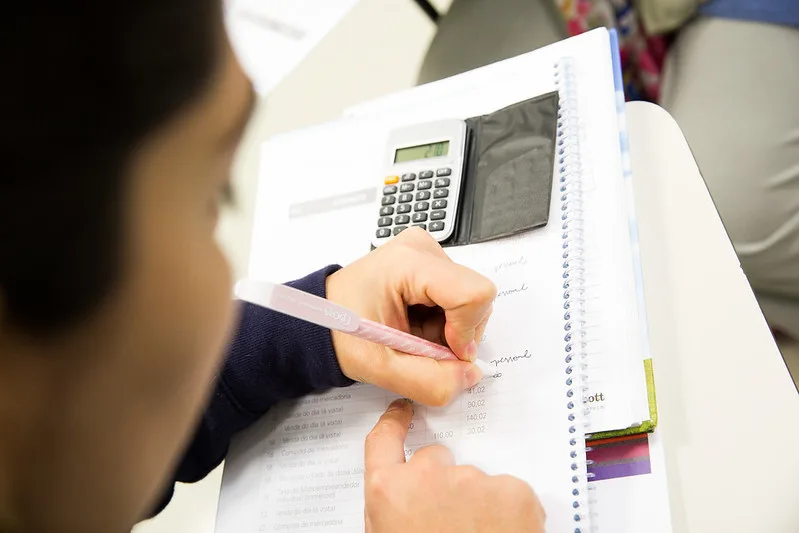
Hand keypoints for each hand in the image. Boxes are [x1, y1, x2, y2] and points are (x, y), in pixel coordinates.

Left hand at [326, 228, 495, 405]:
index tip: (446, 352)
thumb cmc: (340, 332)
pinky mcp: (429, 261)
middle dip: (456, 334)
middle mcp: (421, 248)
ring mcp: (426, 252)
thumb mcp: (381, 368)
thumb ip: (430, 381)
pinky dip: (444, 320)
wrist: (321, 318)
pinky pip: (458, 296)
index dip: (467, 333)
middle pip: (475, 298)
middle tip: (419, 346)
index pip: (473, 294)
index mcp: (407, 263)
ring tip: (414, 335)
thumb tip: (470, 376)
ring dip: (450, 330)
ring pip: (470, 300)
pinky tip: (416, 325)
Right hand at [363, 400, 545, 531]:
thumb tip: (398, 497)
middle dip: (443, 483)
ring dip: (478, 503)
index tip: (402, 412)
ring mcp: (473, 478)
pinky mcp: (514, 490)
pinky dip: (509, 512)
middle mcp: (429, 474)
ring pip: (476, 481)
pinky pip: (510, 493)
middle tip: (451, 521)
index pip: (383, 440)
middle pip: (436, 459)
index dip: (394, 423)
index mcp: (389, 491)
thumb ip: (391, 509)